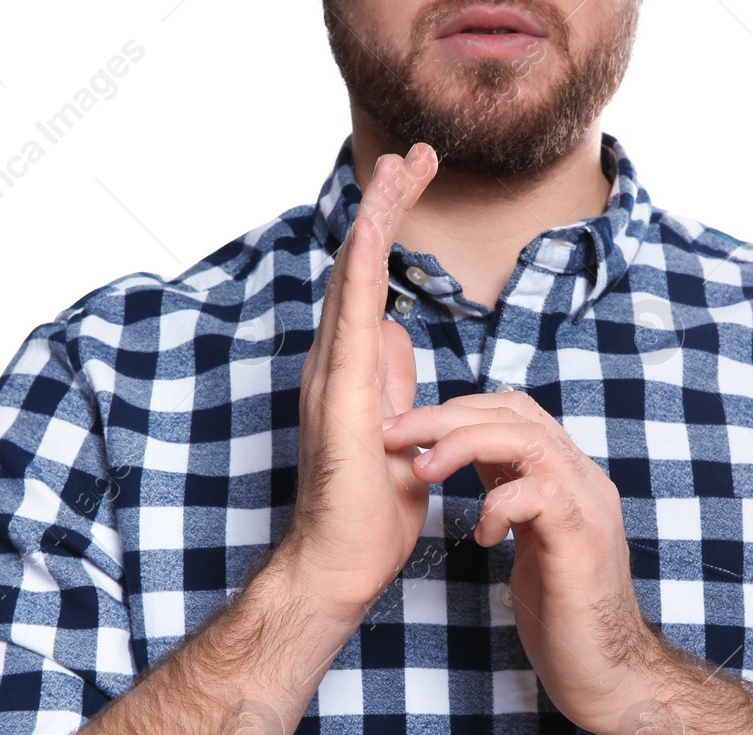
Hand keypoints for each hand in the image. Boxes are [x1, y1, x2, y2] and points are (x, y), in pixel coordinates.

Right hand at [283, 143, 438, 617]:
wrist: (339, 564)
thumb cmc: (368, 509)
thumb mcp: (397, 428)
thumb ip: (390, 379)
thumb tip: (396, 333)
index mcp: (353, 368)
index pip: (372, 282)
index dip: (393, 230)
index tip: (419, 183)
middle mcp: (335, 362)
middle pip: (359, 265)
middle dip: (386, 204)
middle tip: (415, 152)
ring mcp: (333, 377)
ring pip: (351, 279)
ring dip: (375, 219)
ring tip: (400, 165)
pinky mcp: (341, 398)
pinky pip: (349, 321)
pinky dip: (359, 271)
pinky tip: (371, 230)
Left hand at [380, 392, 660, 734]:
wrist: (609, 674)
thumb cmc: (562, 616)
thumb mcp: (529, 541)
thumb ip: (510, 499)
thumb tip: (469, 465)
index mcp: (568, 477)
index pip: (515, 410)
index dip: (458, 410)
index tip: (408, 430)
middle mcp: (584, 480)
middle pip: (515, 413)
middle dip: (446, 417)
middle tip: (394, 434)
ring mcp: (589, 507)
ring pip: (527, 439)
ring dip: (463, 445)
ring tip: (423, 471)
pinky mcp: (584, 540)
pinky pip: (540, 493)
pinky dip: (499, 505)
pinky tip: (482, 536)